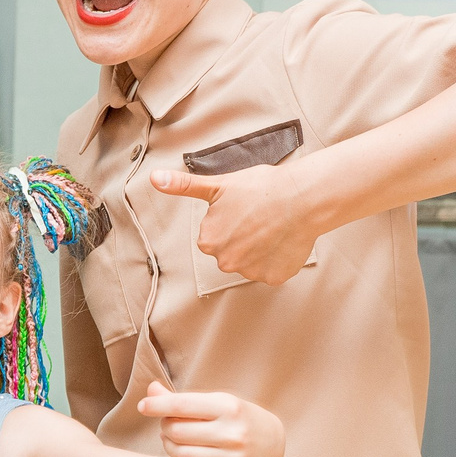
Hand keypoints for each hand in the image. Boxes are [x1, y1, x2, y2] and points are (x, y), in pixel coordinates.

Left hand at [140, 383, 284, 456]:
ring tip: (172, 441)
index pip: (182, 405)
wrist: (272, 443)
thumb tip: (150, 390)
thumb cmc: (236, 417)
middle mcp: (235, 433)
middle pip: (177, 431)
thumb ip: (182, 399)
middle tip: (167, 425)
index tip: (142, 406)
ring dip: (170, 447)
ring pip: (182, 455)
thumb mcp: (215, 401)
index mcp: (230, 407)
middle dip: (165, 427)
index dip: (157, 405)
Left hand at [148, 160, 320, 286]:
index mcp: (208, 241)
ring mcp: (251, 272)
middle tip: (258, 218)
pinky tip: (282, 240)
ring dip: (259, 249)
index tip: (242, 210)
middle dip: (242, 237)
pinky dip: (276, 258)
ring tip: (272, 227)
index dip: (229, 221)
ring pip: (251, 262)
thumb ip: (183, 186)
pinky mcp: (274, 277)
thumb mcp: (218, 184)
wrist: (301, 197)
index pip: (213, 236)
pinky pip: (271, 270)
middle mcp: (226, 262)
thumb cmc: (261, 188)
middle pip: (231, 251)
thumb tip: (154, 179)